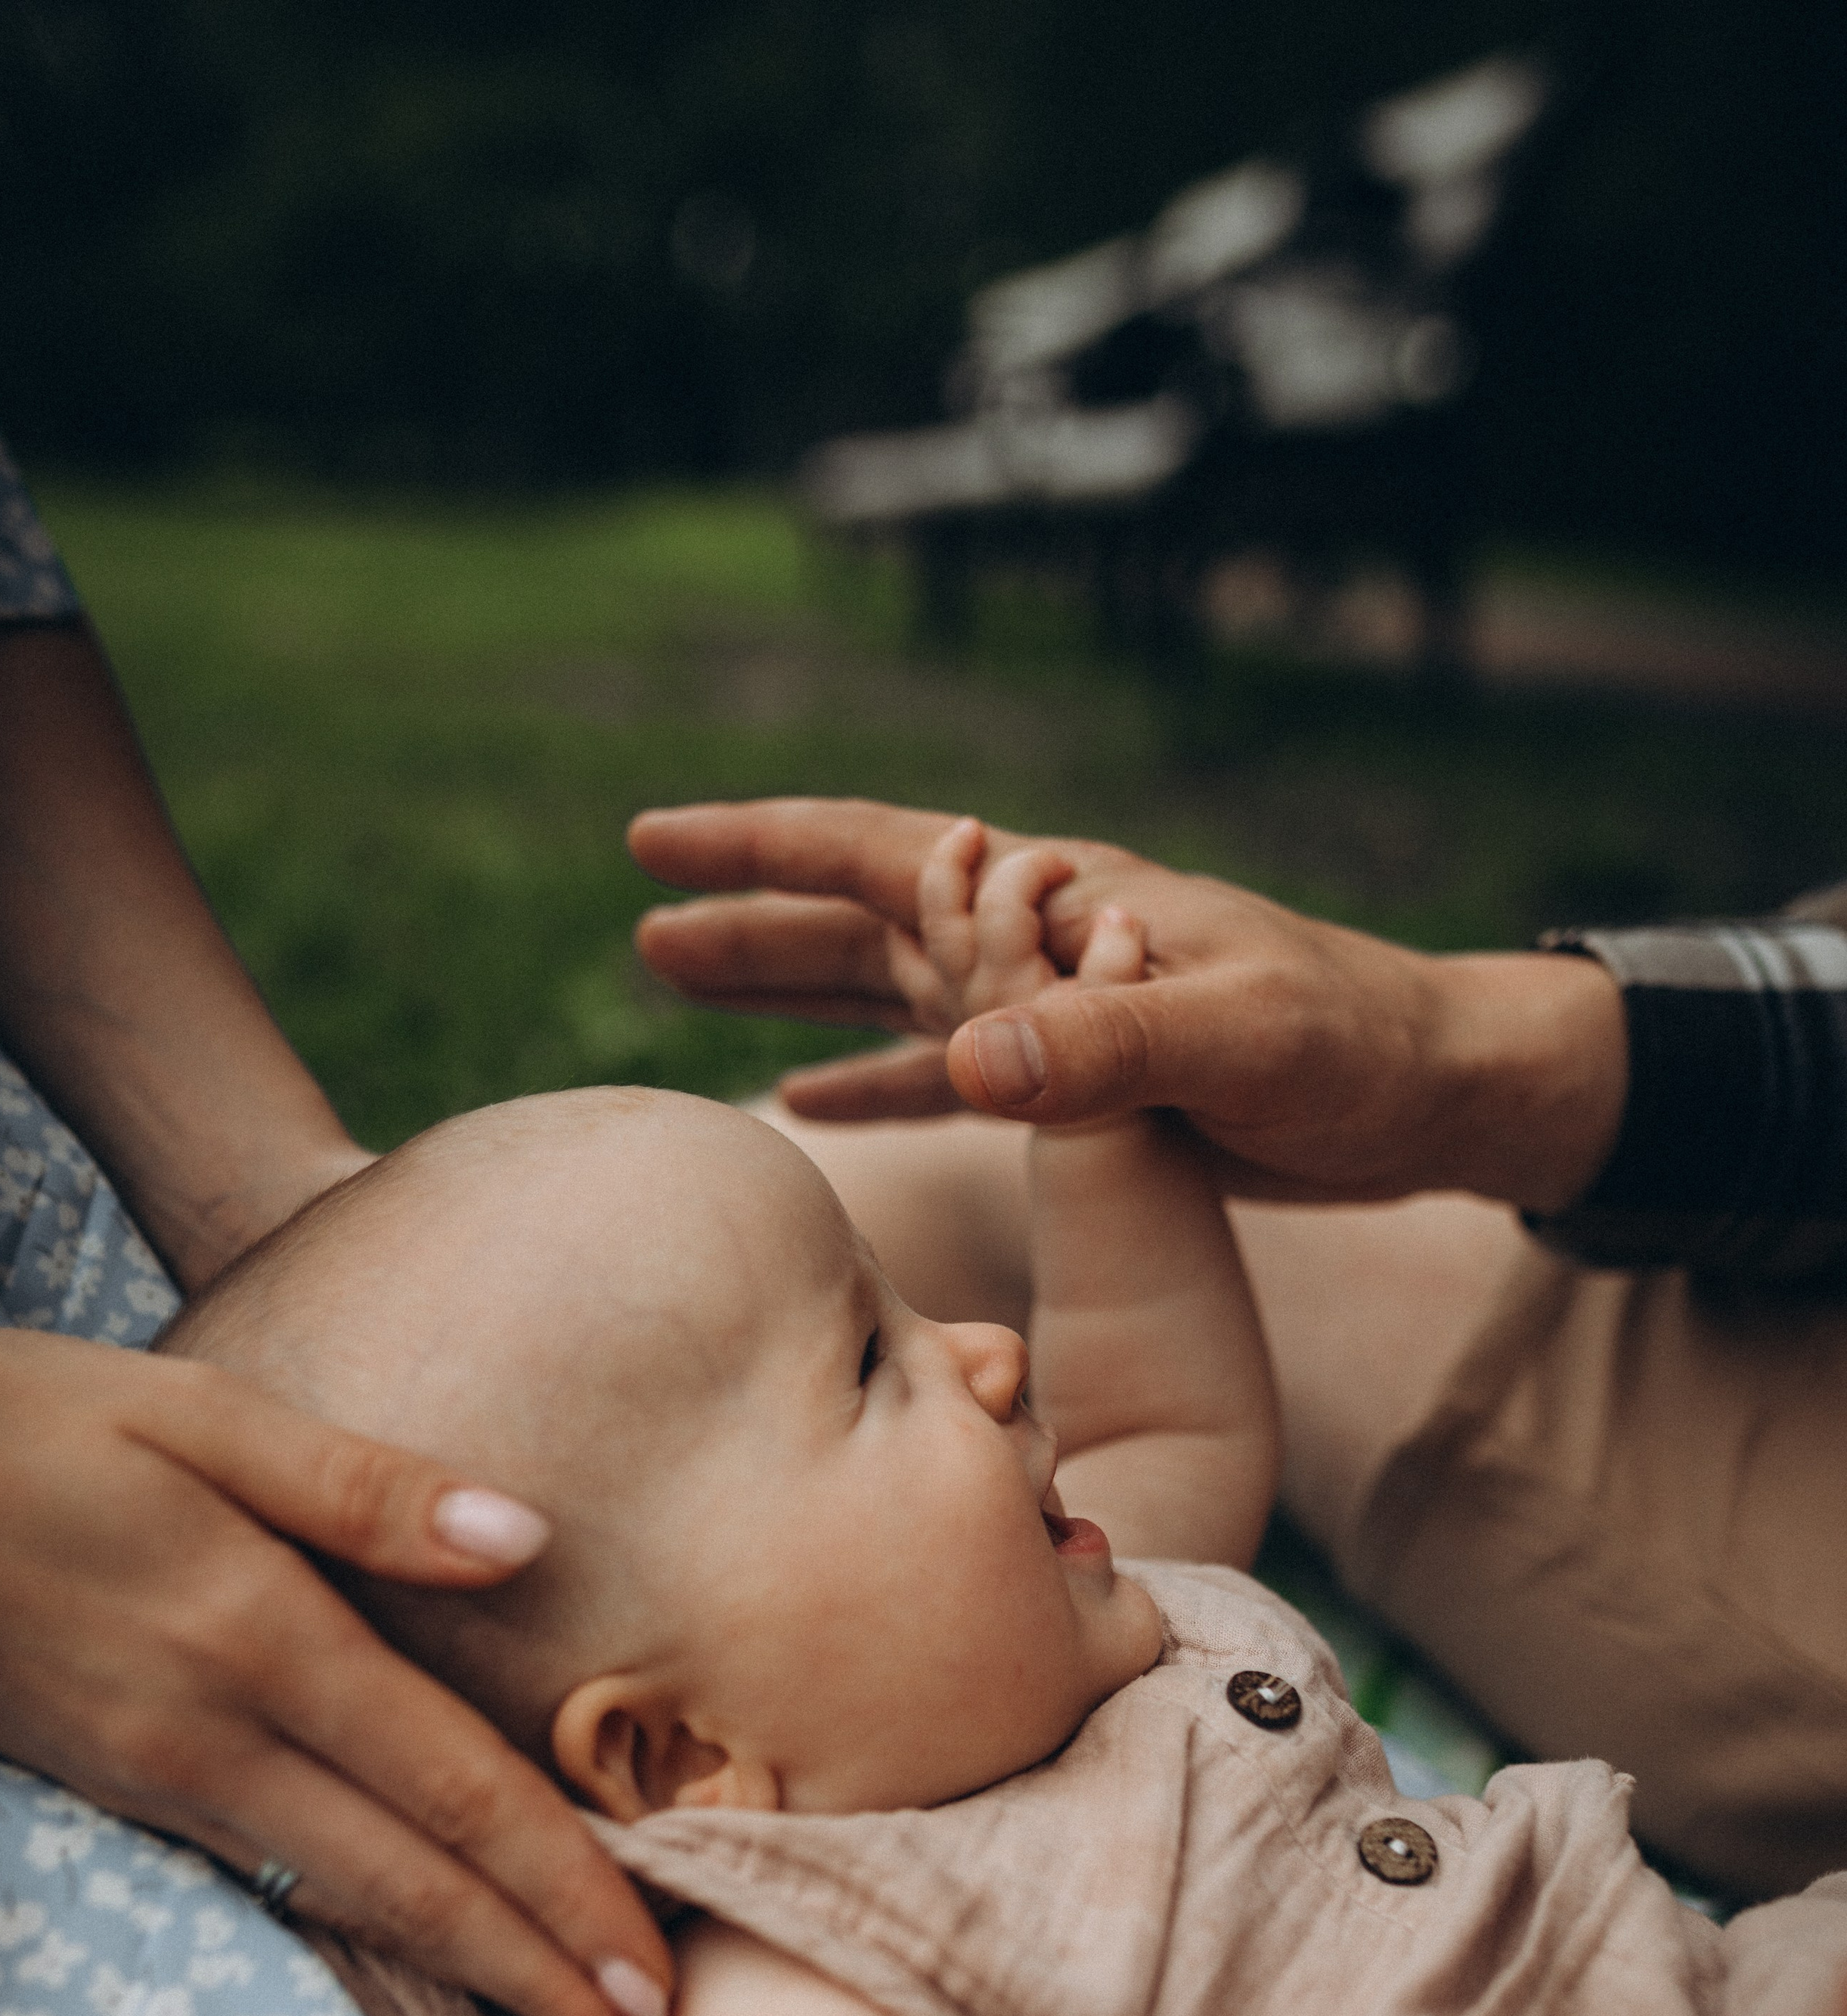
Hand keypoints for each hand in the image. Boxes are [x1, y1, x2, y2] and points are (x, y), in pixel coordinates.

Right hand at [0, 1331, 674, 2015]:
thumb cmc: (16, 1429)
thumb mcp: (195, 1412)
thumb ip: (364, 1486)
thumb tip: (526, 1536)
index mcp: (257, 1638)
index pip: (452, 1788)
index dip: (564, 1890)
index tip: (660, 1979)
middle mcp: (217, 1739)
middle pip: (416, 1886)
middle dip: (543, 1988)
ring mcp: (163, 1781)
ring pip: (354, 1904)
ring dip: (477, 1981)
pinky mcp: (124, 1790)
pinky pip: (286, 1877)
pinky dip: (385, 1932)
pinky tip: (443, 1955)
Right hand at [628, 796, 1626, 1208]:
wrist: (1441, 1093)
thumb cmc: (1358, 1049)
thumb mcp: (1240, 1041)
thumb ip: (1108, 1048)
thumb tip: (965, 1061)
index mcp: (1062, 906)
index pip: (885, 855)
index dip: (764, 847)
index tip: (651, 840)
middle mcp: (1042, 943)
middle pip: (864, 918)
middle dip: (753, 915)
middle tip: (641, 921)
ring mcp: (1058, 1012)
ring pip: (891, 991)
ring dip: (795, 995)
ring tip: (685, 988)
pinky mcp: (1084, 1087)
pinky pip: (948, 1080)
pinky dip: (877, 1088)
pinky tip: (808, 1109)